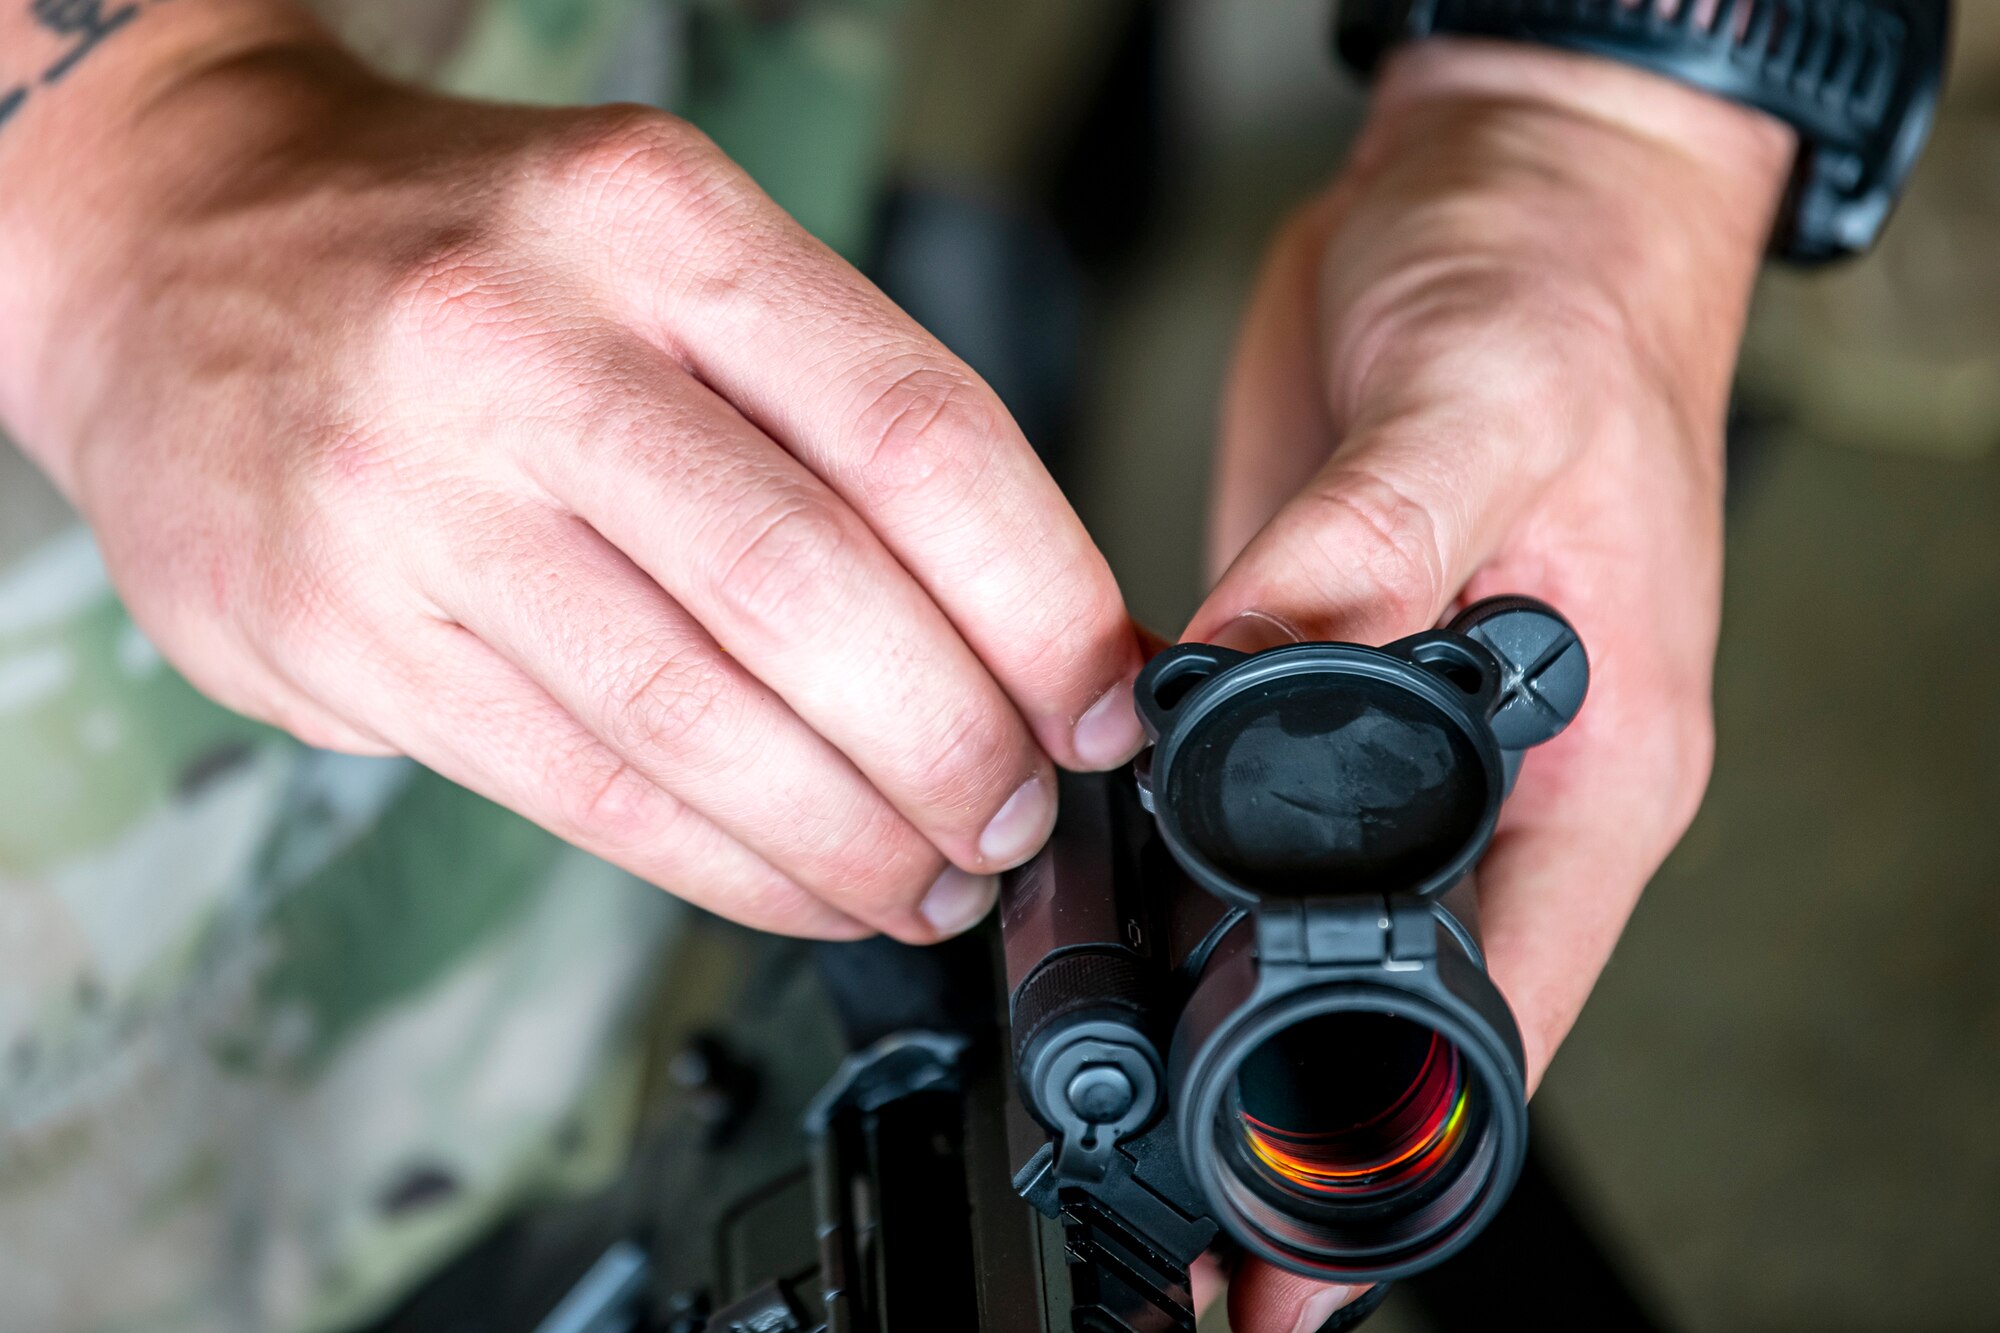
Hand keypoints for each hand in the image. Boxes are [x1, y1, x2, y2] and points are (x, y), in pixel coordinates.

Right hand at [0, 8, 1145, 942]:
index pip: (914, 430)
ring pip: (698, 719)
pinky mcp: (340, 633)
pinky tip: (814, 888)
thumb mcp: (667, 255)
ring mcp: (412, 496)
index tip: (1104, 701)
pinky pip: (587, 791)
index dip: (1042, 600)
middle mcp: (523, 345)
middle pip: (814, 595)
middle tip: (1020, 813)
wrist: (184, 248)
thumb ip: (837, 417)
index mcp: (655, 224)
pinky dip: (734, 867)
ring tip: (939, 878)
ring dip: (857, 835)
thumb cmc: (473, 260)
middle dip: (959, 747)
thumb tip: (1036, 628)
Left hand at [1187, 41, 1793, 1331]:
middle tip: (1189, 1229)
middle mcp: (1501, 774)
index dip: (1393, 1142)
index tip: (1299, 1258)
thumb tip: (1251, 671)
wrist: (1510, 194)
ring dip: (1238, 1014)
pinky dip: (1191, 876)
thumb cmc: (1561, 293)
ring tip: (1127, 1102)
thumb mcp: (1485, 408)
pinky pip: (1252, 812)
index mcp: (1592, 759)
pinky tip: (1114, 909)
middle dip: (1298, 1118)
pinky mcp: (1318, 666)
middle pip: (1409, 1006)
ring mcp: (1403, 731)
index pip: (1506, 1009)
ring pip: (1321, 924)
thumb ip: (1369, 556)